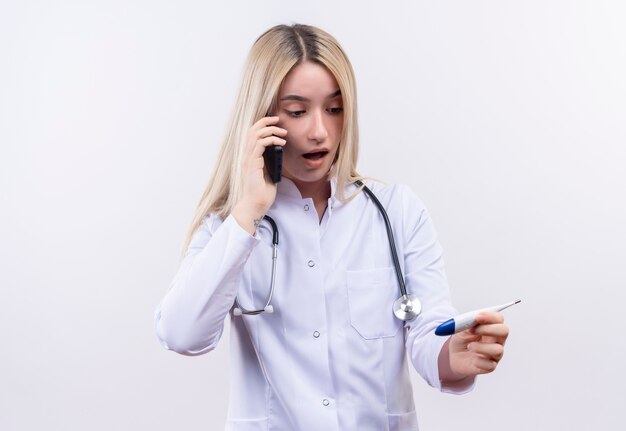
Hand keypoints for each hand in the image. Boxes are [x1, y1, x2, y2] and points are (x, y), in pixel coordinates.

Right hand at [231, 116, 286, 233]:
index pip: (252, 135)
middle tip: (279, 120)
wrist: (255, 205)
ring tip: (283, 133)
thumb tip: (278, 155)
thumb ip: (271, 163)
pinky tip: (281, 143)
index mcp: (249, 157)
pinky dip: (271, 140)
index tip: (276, 123)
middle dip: (266, 122)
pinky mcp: (252, 163)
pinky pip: (260, 144)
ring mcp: (247, 159)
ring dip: (271, 130)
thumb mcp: (269, 174)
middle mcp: (246, 156)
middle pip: (252, 130)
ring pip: (255, 134)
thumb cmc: (262, 194)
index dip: (263, 125)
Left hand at [439, 311, 509, 381]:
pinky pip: (490, 365)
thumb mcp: (461, 328)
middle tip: (473, 331)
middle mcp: (496, 340)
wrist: (454, 356)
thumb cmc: (461, 340)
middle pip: (504, 331)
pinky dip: (479, 361)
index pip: (498, 319)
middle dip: (489, 329)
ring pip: (498, 350)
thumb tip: (473, 318)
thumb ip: (468, 322)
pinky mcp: (490, 366)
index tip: (478, 317)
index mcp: (491, 327)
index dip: (490, 316)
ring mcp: (495, 354)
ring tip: (469, 346)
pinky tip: (472, 359)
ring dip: (481, 347)